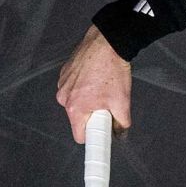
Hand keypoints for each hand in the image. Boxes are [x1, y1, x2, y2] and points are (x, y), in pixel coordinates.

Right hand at [56, 25, 132, 143]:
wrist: (106, 43)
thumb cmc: (112, 69)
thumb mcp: (122, 102)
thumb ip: (121, 123)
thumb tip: (120, 133)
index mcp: (75, 107)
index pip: (80, 136)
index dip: (93, 139)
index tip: (99, 143)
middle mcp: (64, 97)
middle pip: (80, 119)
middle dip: (95, 116)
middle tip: (109, 105)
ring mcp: (63, 85)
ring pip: (78, 104)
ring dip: (91, 101)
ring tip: (105, 88)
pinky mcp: (65, 74)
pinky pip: (76, 90)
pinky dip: (87, 88)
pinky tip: (98, 78)